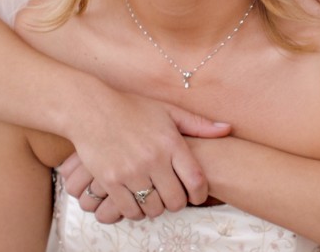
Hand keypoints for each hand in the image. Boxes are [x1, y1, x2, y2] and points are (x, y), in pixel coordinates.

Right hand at [61, 91, 230, 221]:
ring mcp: (131, 171)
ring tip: (154, 198)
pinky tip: (135, 200)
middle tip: (173, 197)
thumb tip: (228, 129)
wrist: (92, 109)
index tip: (197, 196)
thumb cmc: (132, 108)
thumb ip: (198, 125)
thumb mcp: (168, 111)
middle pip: (176, 200)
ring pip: (153, 208)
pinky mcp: (111, 180)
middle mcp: (154, 159)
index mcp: (171, 142)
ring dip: (155, 208)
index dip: (200, 194)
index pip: (196, 180)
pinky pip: (129, 209)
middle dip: (177, 203)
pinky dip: (134, 210)